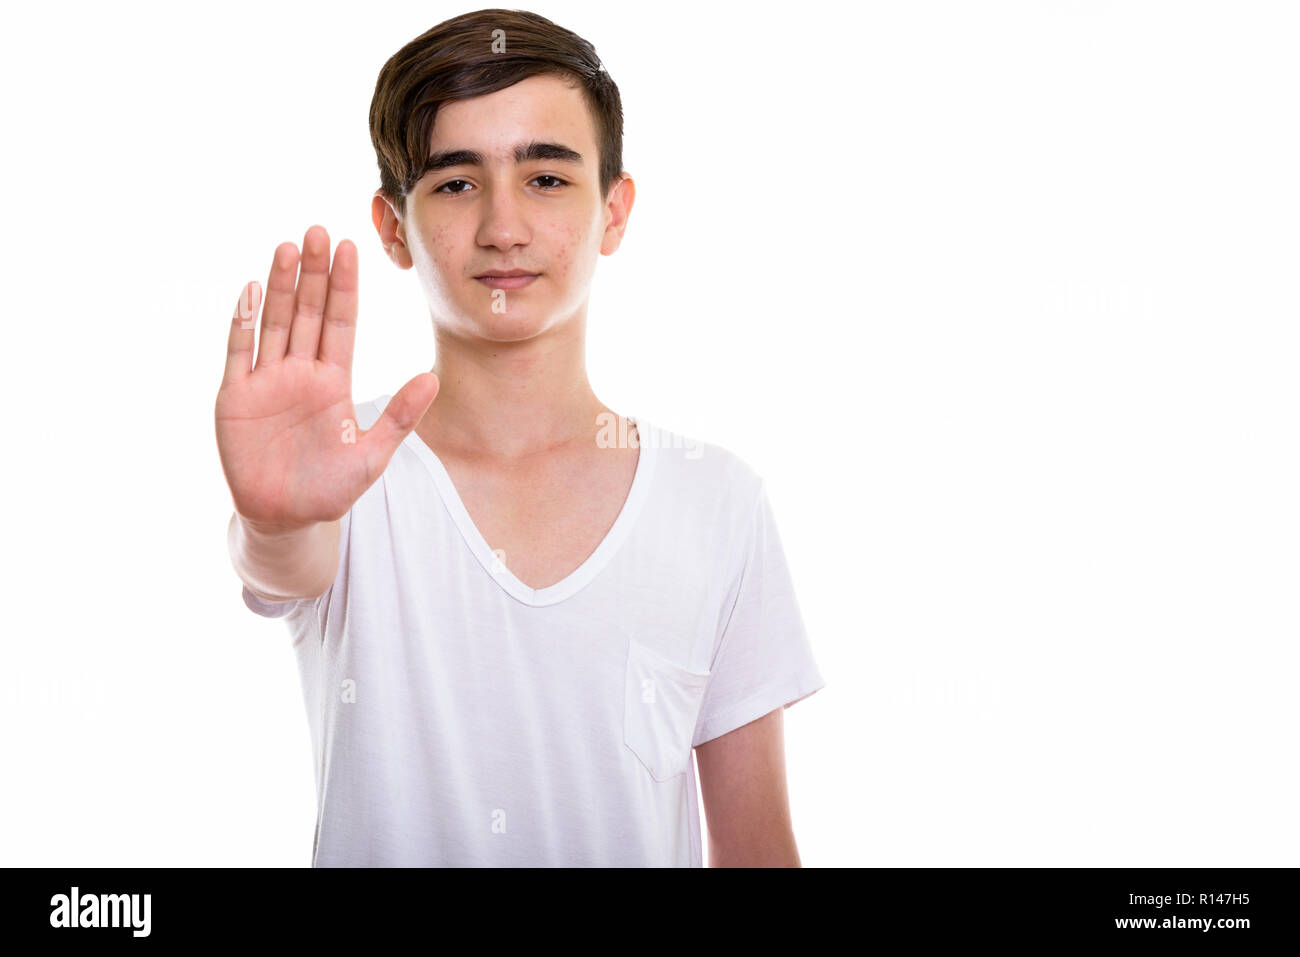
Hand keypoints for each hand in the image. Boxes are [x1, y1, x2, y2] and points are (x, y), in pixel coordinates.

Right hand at [215, 225, 437, 531]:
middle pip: (308, 312)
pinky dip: (243, 322)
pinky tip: (251, 290)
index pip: (341, 322)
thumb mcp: (372, 455)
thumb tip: (434, 380)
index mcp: (333, 380)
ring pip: (275, 322)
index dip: (345, 286)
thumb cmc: (330, 488)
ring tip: (288, 247)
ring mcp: (266, 380)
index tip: (350, 247)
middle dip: (314, 273)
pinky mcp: (235, 396)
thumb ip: (399, 417)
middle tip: (318, 230)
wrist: (285, 518)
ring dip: (280, 285)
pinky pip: (239, 352)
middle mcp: (300, 372)